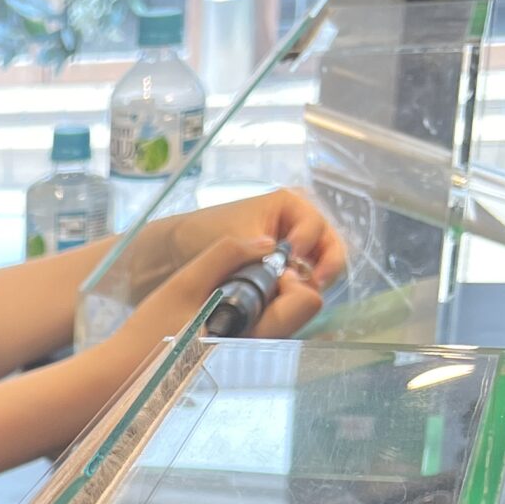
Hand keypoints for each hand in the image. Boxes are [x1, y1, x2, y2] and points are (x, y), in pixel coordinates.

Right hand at [122, 226, 328, 361]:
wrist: (124, 375)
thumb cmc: (150, 333)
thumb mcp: (185, 283)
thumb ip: (227, 254)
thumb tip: (266, 240)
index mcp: (255, 335)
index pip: (308, 300)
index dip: (288, 275)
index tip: (255, 271)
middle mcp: (263, 351)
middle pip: (300, 307)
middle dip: (279, 284)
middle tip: (240, 279)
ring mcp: (254, 357)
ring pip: (283, 316)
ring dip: (265, 296)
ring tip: (224, 295)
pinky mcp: (242, 358)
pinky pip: (266, 327)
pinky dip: (253, 310)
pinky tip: (218, 310)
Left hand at [175, 187, 348, 304]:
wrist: (176, 249)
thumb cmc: (205, 234)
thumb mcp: (238, 242)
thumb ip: (266, 259)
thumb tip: (291, 276)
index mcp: (290, 204)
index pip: (315, 227)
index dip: (307, 246)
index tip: (291, 263)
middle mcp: (297, 222)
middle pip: (328, 244)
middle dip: (324, 266)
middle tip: (314, 286)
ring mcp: (293, 244)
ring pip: (320, 263)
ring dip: (314, 279)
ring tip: (301, 294)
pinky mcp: (284, 266)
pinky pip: (303, 276)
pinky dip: (300, 287)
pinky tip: (288, 299)